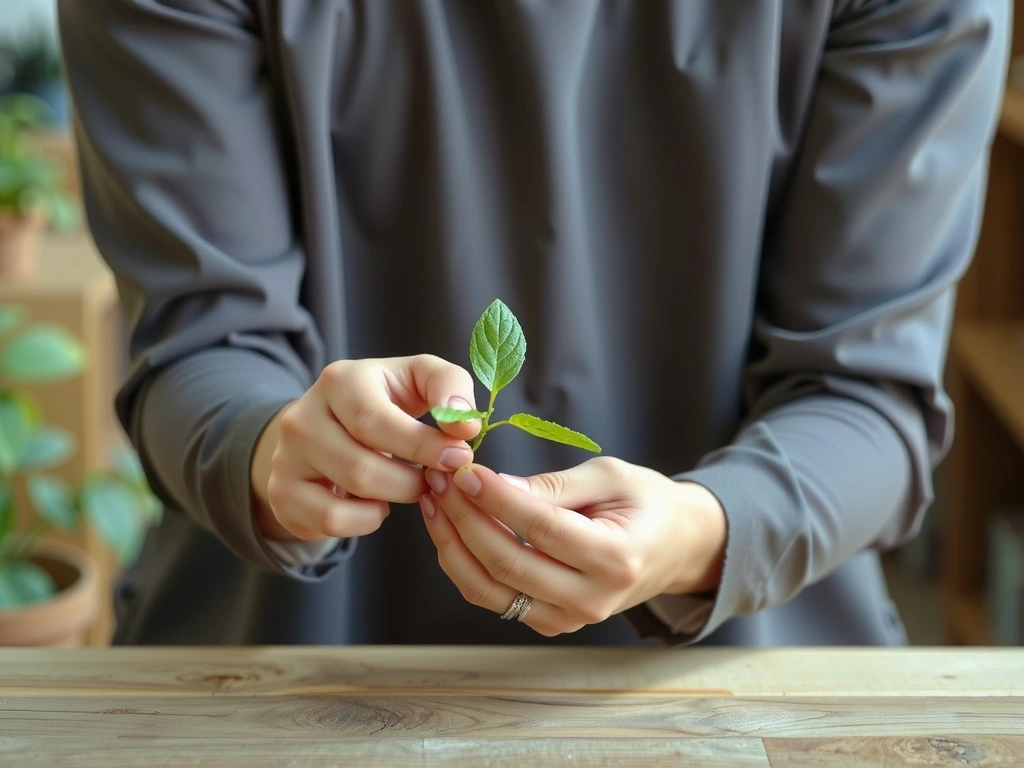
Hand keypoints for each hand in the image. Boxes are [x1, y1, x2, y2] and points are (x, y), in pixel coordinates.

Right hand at [250, 355, 480, 541]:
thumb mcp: (417, 379)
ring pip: (345, 499)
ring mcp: (286, 458)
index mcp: (339, 381)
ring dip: (393, 499)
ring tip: (409, 486)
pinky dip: (364, 521)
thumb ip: (450, 387)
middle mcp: (301, 418)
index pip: (376, 421)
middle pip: (361, 468)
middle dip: (411, 481)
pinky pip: (329, 523)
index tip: (460, 456)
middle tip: (435, 480)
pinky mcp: (281, 493)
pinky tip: (376, 504)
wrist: (326, 421)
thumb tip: (464, 426)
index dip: (423, 446)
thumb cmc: (386, 400)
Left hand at [419, 456, 726, 636]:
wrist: (675, 547)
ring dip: (452, 543)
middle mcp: (591, 599)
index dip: (495, 498)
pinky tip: (451, 526)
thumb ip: (553, 486)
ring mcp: (568, 619)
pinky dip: (464, 563)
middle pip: (507, 562)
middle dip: (464, 517)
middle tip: (440, 478)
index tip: (465, 469)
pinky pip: (493, 597)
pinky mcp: (549, 622)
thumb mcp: (610, 476)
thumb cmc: (647, 503)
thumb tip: (495, 486)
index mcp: (614, 558)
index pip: (539, 528)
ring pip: (489, 589)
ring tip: (436, 500)